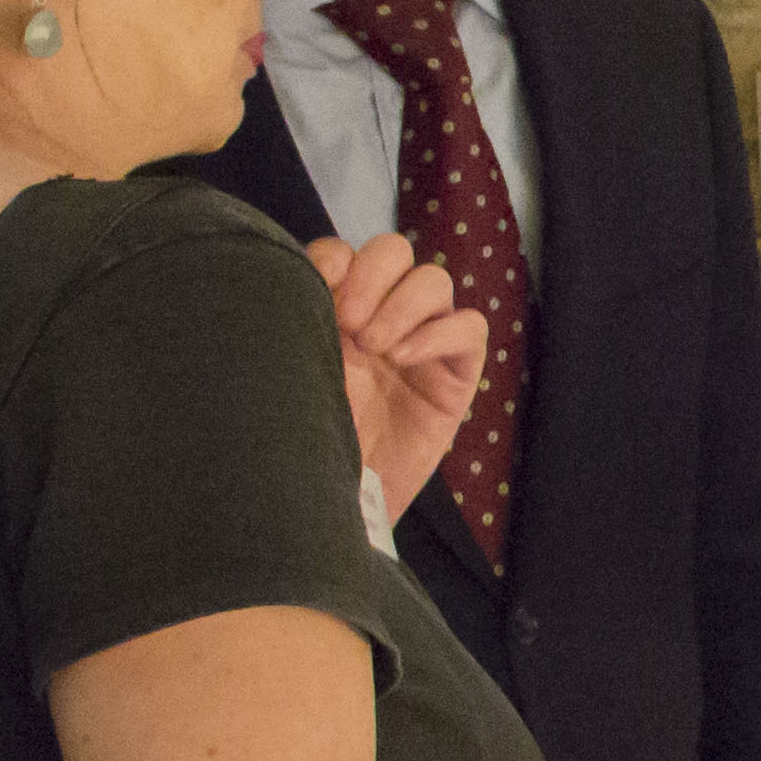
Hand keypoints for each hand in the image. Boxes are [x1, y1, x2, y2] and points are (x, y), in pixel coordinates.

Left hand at [312, 233, 487, 525]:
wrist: (335, 510)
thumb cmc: (303, 448)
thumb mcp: (293, 382)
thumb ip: (301, 334)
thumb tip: (306, 292)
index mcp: (329, 315)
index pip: (340, 253)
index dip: (332, 261)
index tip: (317, 296)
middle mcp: (376, 321)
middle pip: (392, 251)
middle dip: (372, 275)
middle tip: (352, 320)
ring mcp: (420, 345)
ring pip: (432, 280)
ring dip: (404, 303)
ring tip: (379, 347)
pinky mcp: (455, 374)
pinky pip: (468, 326)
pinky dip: (440, 331)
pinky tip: (407, 358)